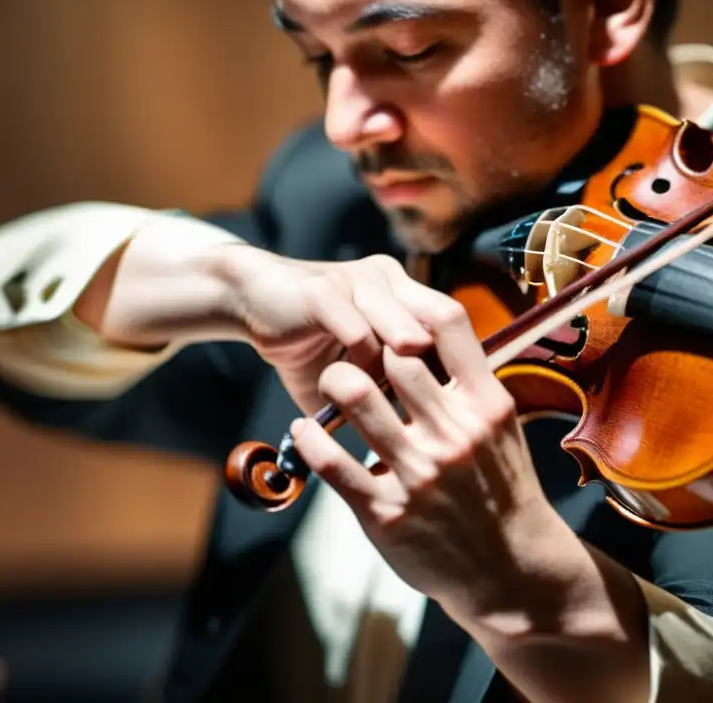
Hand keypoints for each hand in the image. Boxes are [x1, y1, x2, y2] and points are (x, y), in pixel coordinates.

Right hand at [227, 249, 442, 414]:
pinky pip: (356, 330)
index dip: (459, 364)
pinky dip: (362, 364)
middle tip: (443, 414)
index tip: (458, 408)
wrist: (253, 299)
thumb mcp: (357, 365)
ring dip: (404, 371)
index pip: (450, 322)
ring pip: (401, 325)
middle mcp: (387, 278)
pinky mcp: (324, 291)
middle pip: (437, 321)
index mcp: (402, 291)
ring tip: (408, 406)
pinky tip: (362, 392)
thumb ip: (387, 385)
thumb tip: (423, 434)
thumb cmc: (308, 341)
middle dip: (441, 370)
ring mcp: (357, 280)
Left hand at [278, 278, 598, 633]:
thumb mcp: (500, 430)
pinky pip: (330, 461)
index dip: (412, 310)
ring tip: (329, 383)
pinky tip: (304, 429)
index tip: (393, 319)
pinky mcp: (385, 512)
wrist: (511, 569)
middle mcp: (454, 434)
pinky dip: (308, 438)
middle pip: (393, 355)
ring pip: (354, 396)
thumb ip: (468, 384)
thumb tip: (427, 334)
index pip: (449, 325)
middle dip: (366, 344)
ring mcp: (419, 474)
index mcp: (486, 405)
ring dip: (333, 381)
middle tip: (350, 349)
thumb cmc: (502, 490)